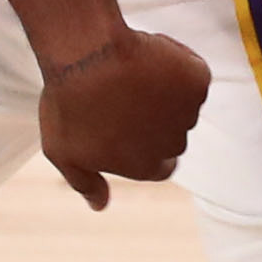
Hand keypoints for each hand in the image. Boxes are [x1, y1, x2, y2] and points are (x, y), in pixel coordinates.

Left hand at [34, 26, 209, 205]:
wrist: (87, 55)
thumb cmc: (70, 103)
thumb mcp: (64, 152)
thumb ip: (86, 182)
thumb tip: (99, 206)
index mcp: (146, 167)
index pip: (158, 165)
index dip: (142, 145)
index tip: (124, 125)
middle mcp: (173, 145)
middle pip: (172, 135)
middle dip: (154, 118)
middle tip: (122, 94)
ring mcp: (188, 111)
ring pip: (182, 103)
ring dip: (164, 91)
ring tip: (130, 72)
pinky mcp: (197, 80)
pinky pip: (191, 74)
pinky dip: (176, 66)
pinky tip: (147, 57)